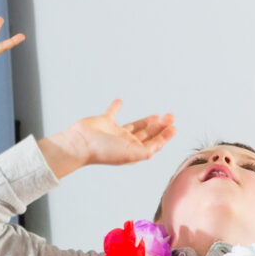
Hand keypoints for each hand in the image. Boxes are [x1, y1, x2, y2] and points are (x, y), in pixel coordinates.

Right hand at [40, 101, 175, 176]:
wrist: (80, 144)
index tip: (174, 127)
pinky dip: (116, 107)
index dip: (165, 136)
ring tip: (157, 116)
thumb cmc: (104, 151)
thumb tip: (158, 146)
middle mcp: (126, 143)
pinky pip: (112, 112)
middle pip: (147, 134)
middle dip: (160, 127)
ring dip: (147, 121)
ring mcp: (115, 133)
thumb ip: (146, 151)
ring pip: (135, 126)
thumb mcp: (130, 154)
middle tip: (170, 116)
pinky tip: (120, 101)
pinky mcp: (104, 122)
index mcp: (133, 152)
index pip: (154, 144)